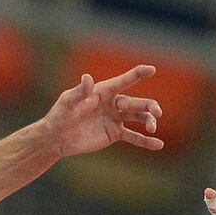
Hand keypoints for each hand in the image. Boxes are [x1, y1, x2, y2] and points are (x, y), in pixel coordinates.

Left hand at [35, 66, 164, 156]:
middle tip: (157, 112)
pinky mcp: (114, 133)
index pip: (123, 81)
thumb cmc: (59, 116)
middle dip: (148, 106)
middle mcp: (112, 103)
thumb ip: (80, 92)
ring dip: (148, 122)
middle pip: (135, 103)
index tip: (151, 69)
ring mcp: (115, 118)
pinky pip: (133, 136)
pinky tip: (158, 145)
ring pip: (138, 118)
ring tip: (153, 129)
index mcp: (102, 92)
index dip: (137, 74)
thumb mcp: (68, 103)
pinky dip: (145, 141)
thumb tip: (88, 78)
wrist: (57, 138)